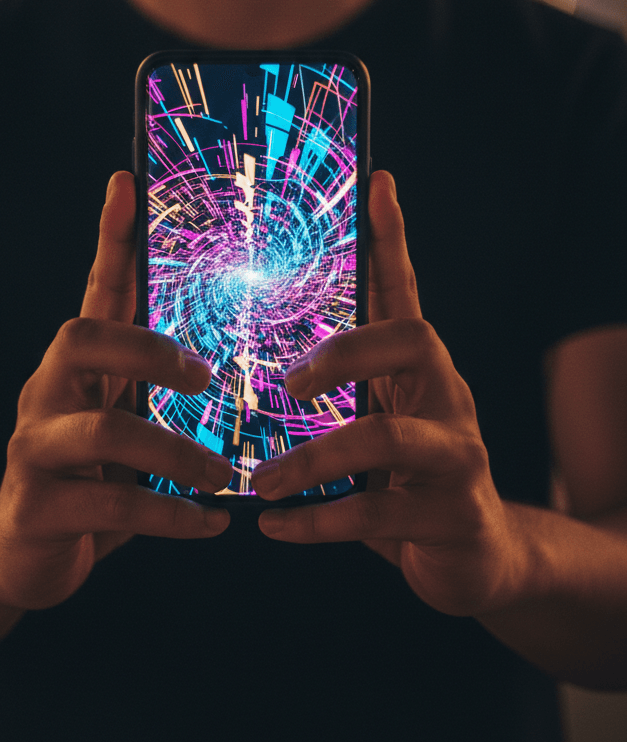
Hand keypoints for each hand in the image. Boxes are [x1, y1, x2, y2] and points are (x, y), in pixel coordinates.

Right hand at [0, 172, 230, 609]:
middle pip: (80, 339)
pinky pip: (109, 506)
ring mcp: (31, 450)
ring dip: (176, 453)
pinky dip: (169, 515)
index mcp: (74, 367)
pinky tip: (210, 523)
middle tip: (206, 377)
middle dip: (147, 350)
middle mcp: (44, 393)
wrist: (19, 553)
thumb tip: (231, 349)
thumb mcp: (121, 422)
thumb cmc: (91, 475)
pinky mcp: (36, 511)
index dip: (110, 238)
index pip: (93, 290)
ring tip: (225, 476)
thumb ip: (156, 386)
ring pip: (103, 432)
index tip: (128, 182)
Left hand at [251, 170, 515, 616]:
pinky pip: (380, 512)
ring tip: (263, 483)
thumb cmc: (407, 480)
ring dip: (314, 460)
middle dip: (345, 353)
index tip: (377, 183)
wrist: (479, 558)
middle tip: (289, 382)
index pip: (408, 292)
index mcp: (423, 370)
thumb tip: (262, 357)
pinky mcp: (456, 516)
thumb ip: (341, 392)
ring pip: (388, 439)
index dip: (393, 239)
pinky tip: (277, 529)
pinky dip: (319, 522)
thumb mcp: (377, 426)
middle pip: (413, 341)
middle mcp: (450, 398)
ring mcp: (461, 457)